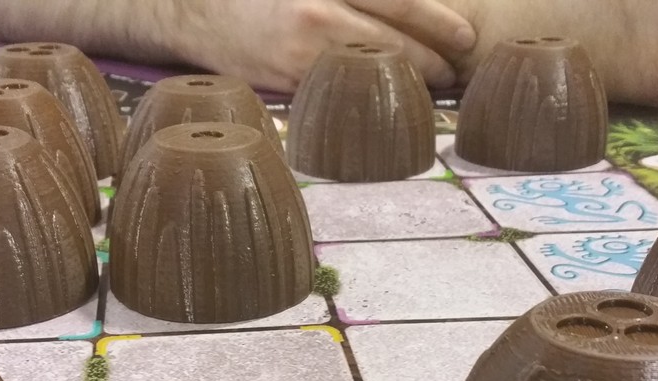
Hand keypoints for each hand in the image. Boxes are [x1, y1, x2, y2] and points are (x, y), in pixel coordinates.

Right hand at [174, 0, 476, 91]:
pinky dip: (368, 94)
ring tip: (432, 83)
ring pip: (370, 73)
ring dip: (406, 81)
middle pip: (391, 43)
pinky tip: (384, 94)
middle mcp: (316, 14)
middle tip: (457, 68)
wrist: (192, 9)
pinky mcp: (286, 82)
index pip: (397, 0)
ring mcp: (300, 52)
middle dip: (433, 59)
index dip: (439, 21)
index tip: (465, 36)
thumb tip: (405, 3)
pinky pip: (339, 91)